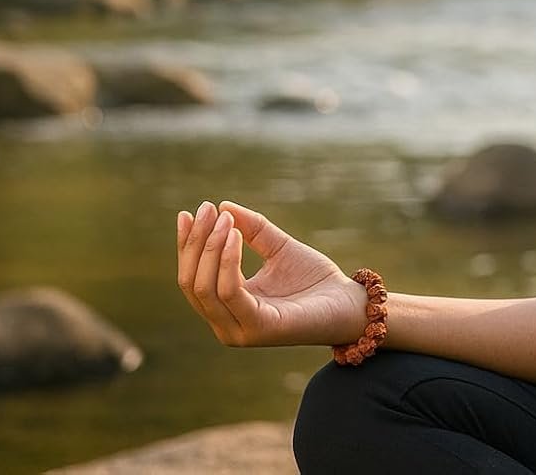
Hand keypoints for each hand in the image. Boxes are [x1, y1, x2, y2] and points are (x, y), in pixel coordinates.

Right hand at [176, 199, 368, 348]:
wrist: (348, 302)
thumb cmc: (314, 279)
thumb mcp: (278, 247)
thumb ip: (253, 230)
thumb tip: (223, 206)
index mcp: (227, 306)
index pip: (191, 277)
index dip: (187, 244)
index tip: (190, 212)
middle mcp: (226, 322)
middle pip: (191, 282)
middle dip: (195, 243)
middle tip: (206, 209)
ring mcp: (240, 329)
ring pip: (205, 288)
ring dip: (210, 248)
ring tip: (224, 220)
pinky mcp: (259, 327)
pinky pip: (230, 292)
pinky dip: (228, 261)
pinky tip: (234, 236)